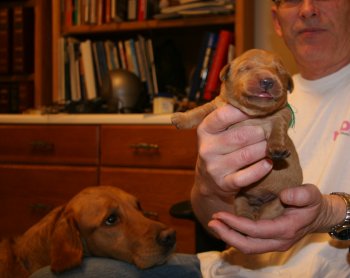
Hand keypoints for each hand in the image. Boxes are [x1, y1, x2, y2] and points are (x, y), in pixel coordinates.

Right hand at [191, 104, 272, 226]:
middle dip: (261, 132)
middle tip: (271, 130)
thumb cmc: (219, 150)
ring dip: (265, 149)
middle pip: (241, 136)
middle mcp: (207, 149)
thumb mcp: (216, 133)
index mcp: (204, 131)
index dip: (243, 111)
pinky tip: (268, 163)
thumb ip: (230, 119)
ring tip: (272, 145)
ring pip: (248, 155)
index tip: (260, 107)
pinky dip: (262, 168)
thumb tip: (260, 102)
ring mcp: (214, 168)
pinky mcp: (224, 184)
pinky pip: (248, 176)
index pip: (223, 116)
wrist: (208, 183)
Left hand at [208, 184, 340, 253]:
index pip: (255, 231)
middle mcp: (277, 242)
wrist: (319, 216)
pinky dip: (235, 236)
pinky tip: (225, 226)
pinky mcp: (269, 241)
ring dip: (228, 236)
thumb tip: (284, 195)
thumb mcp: (312, 194)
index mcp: (285, 230)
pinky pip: (249, 243)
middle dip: (227, 235)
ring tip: (214, 223)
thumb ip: (301, 195)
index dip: (236, 224)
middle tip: (211, 221)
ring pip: (247, 247)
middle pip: (247, 245)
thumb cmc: (313, 203)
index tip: (220, 214)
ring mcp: (273, 244)